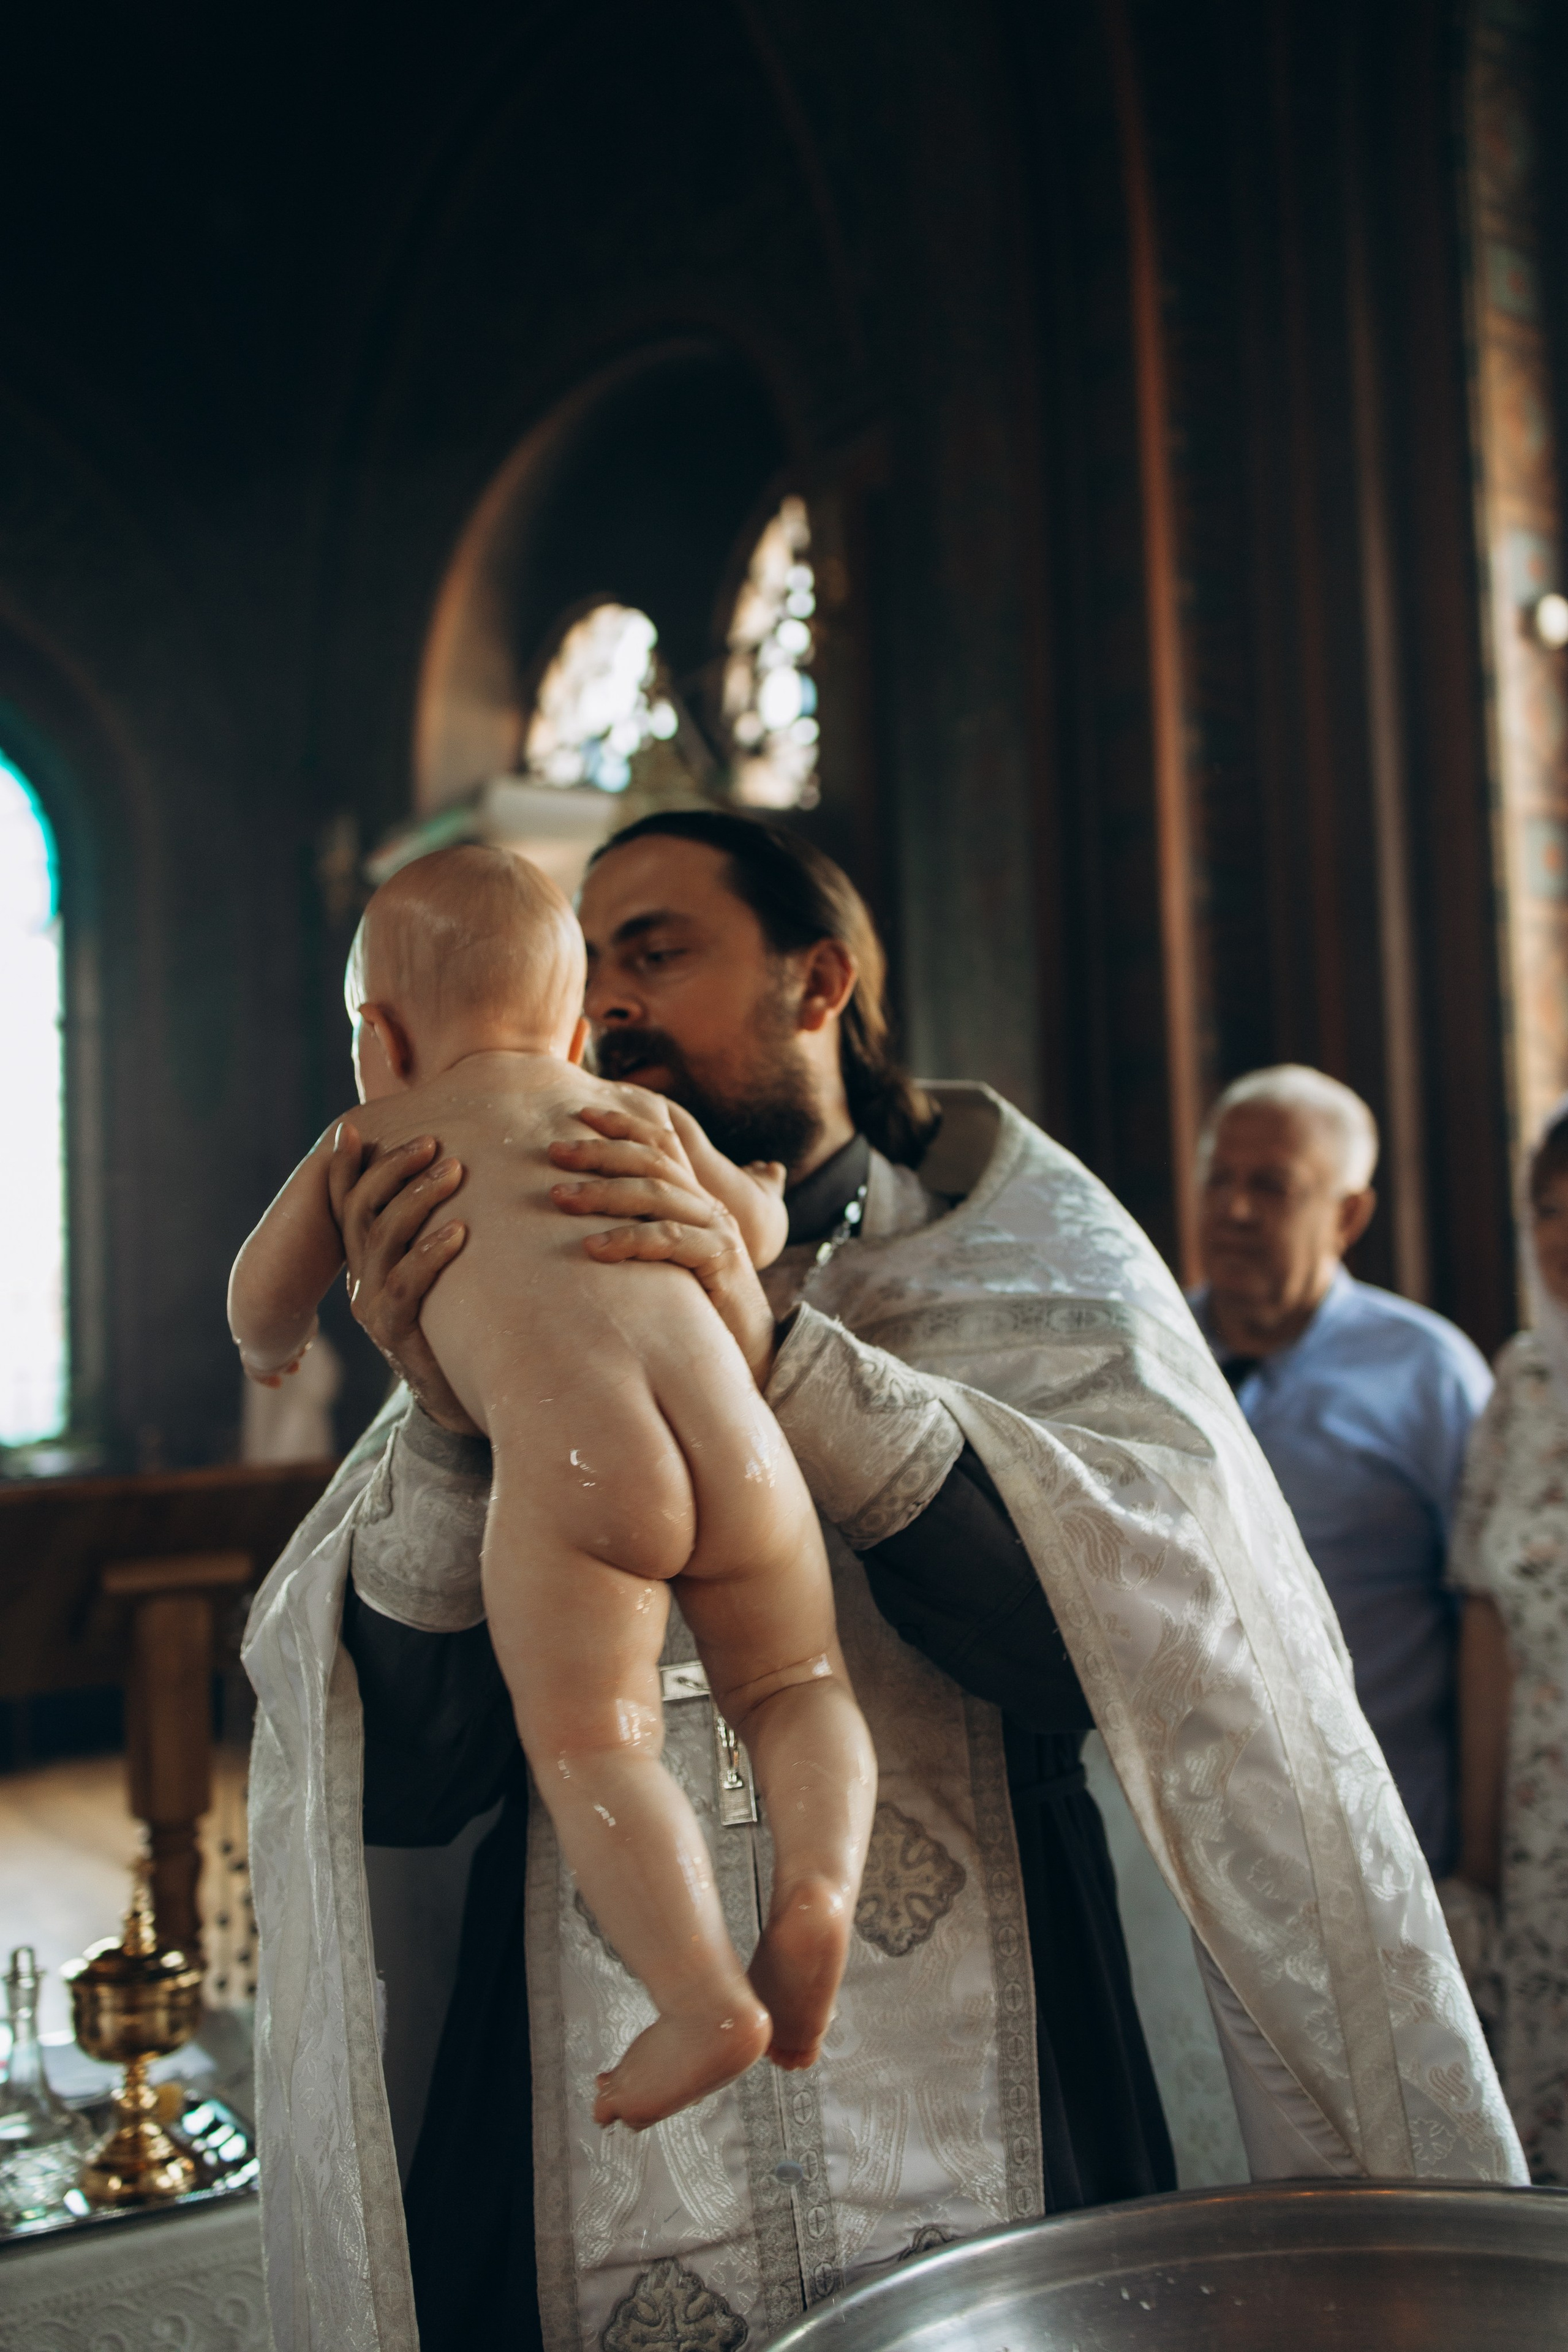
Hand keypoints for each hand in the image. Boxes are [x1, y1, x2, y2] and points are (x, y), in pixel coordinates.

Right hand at [327, 1120, 479, 1434]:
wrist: (461, 1397)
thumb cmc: (458, 1325)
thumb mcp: (437, 1275)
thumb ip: (431, 1235)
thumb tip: (454, 1175)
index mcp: (365, 1262)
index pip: (345, 1204)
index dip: (343, 1168)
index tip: (350, 1130)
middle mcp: (361, 1280)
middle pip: (362, 1210)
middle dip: (393, 1170)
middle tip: (432, 1142)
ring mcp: (372, 1307)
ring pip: (383, 1238)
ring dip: (419, 1198)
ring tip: (454, 1171)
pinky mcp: (395, 1332)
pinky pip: (407, 1284)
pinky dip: (431, 1252)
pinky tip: (459, 1231)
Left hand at [548, 1107, 780, 1385]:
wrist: (749, 1350)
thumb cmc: (697, 1307)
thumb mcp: (667, 1260)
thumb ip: (643, 1231)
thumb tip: (587, 1223)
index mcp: (695, 1199)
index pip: (662, 1145)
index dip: (623, 1125)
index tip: (579, 1115)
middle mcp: (708, 1206)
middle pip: (653, 1162)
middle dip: (601, 1152)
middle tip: (554, 1152)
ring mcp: (717, 1230)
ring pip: (656, 1195)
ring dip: (603, 1193)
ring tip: (559, 1198)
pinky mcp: (719, 1260)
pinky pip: (668, 1240)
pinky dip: (628, 1240)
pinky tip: (591, 1249)